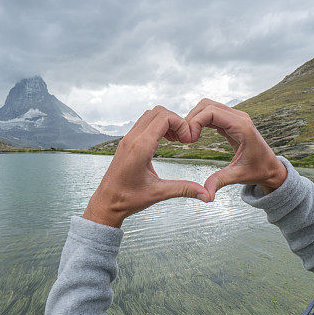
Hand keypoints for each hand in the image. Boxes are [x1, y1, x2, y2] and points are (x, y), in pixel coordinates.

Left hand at [83, 106, 210, 227]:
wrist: (106, 203)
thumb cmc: (128, 199)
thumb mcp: (159, 193)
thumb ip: (184, 189)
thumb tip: (207, 194)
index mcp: (140, 147)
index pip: (164, 118)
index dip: (181, 124)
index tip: (188, 141)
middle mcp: (132, 138)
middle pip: (158, 111)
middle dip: (176, 120)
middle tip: (184, 139)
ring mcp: (127, 139)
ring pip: (150, 115)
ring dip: (166, 122)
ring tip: (176, 139)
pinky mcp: (126, 142)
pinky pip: (143, 123)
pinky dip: (157, 126)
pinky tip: (165, 142)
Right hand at [185, 98, 287, 201]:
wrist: (271, 168)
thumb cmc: (259, 171)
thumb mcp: (238, 176)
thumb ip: (220, 181)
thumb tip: (205, 194)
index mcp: (242, 126)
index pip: (211, 112)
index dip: (195, 122)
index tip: (189, 140)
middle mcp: (239, 118)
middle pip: (207, 105)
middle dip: (192, 118)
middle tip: (186, 138)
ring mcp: (236, 118)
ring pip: (208, 107)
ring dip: (195, 118)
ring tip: (189, 137)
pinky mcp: (232, 122)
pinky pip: (213, 114)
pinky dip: (201, 121)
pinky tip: (196, 135)